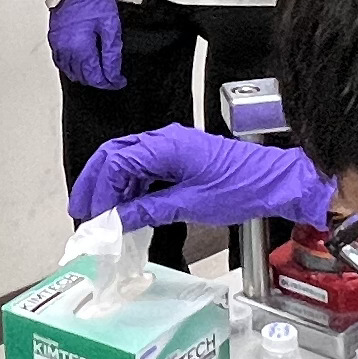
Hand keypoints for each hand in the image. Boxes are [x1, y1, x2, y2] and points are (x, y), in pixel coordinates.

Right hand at [47, 0, 124, 89]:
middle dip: (98, 79)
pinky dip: (71, 67)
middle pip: (82, 76)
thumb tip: (113, 74)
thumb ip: (111, 53)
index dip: (108, 82)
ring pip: (70, 71)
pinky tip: (80, 63)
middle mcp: (65, 49)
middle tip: (111, 77)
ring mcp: (57, 44)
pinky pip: (60, 61)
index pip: (94, 76)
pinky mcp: (53, 38)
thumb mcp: (110, 26)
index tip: (118, 81)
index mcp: (80, 47)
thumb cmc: (94, 0)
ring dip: (84, 75)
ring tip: (98, 71)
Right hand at [71, 125, 335, 235]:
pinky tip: (127, 206)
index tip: (90, 213)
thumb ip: (148, 210)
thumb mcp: (189, 205)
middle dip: (96, 183)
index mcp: (166, 145)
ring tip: (103, 213)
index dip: (98, 189)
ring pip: (128, 161)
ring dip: (113, 186)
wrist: (274, 182)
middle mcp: (166, 139)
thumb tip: (117, 219)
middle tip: (83, 210)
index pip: (116, 162)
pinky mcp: (181, 155)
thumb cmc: (241, 187)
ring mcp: (173, 145)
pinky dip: (131, 185)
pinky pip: (146, 166)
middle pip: (116, 155)